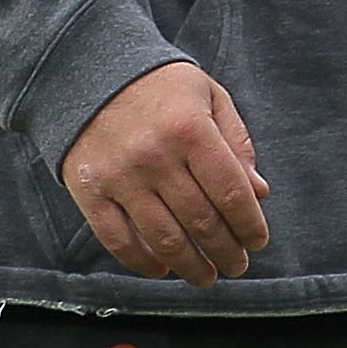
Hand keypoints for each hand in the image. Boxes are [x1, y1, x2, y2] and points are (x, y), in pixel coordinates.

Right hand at [62, 60, 271, 286]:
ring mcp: (119, 177)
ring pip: (162, 238)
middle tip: (238, 266)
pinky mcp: (88, 192)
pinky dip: (142, 262)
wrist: (87, 71)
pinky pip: (117, 239)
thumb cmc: (160, 86)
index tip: (258, 240)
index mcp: (191, 130)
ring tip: (207, 277)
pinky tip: (163, 269)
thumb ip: (237, 144)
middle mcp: (155, 157)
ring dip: (190, 265)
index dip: (249, 223)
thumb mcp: (209, 97)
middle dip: (226, 251)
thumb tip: (259, 193)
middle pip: (200, 220)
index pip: (230, 191)